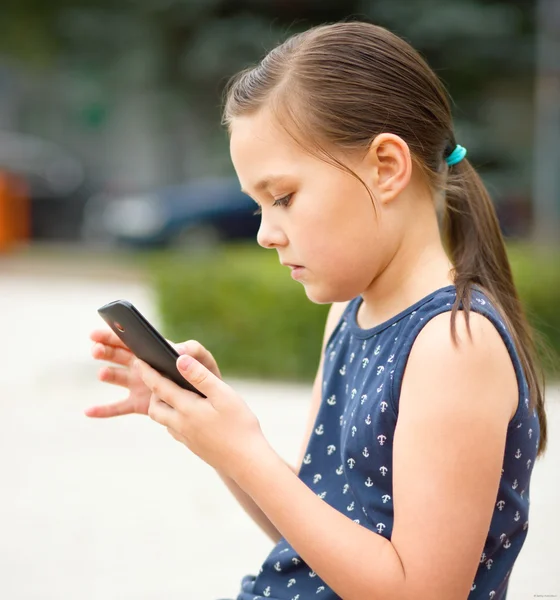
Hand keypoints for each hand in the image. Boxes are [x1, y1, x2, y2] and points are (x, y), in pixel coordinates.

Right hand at [87, 330, 221, 417]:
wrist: (208, 401)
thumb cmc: (203, 374)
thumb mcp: (202, 358)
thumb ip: (192, 350)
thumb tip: (178, 351)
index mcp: (152, 351)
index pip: (129, 340)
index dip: (111, 335)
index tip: (96, 334)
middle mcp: (141, 366)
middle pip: (117, 355)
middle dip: (105, 350)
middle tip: (96, 350)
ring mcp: (138, 385)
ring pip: (116, 377)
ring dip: (107, 373)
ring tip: (103, 373)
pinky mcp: (139, 404)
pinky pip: (118, 407)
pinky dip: (103, 410)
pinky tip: (88, 412)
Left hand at [136, 352, 271, 480]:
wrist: (246, 462)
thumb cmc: (239, 426)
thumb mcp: (223, 395)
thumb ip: (201, 376)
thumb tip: (180, 360)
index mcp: (186, 408)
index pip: (159, 387)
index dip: (148, 373)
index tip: (139, 361)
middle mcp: (180, 424)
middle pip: (154, 407)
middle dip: (152, 391)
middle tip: (158, 377)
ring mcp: (186, 437)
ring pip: (163, 420)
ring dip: (161, 406)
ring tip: (172, 393)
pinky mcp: (193, 446)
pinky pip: (174, 430)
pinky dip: (173, 418)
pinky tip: (186, 414)